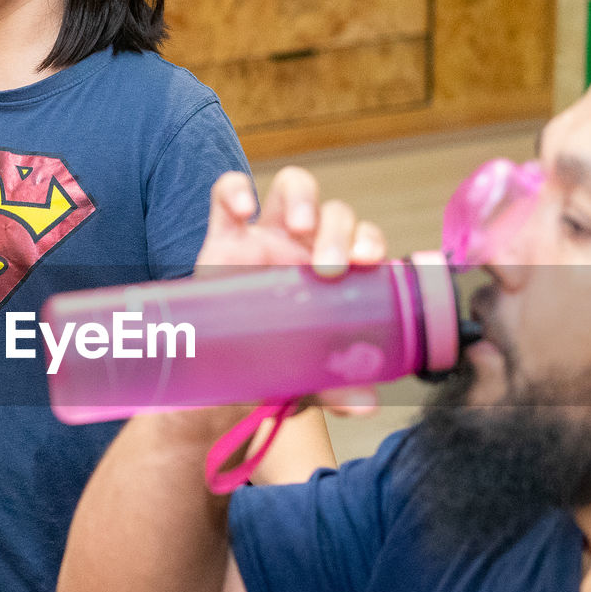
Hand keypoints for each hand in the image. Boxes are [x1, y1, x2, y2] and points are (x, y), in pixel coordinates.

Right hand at [197, 169, 386, 414]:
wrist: (221, 373)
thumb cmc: (274, 363)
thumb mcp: (307, 377)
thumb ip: (336, 386)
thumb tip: (366, 405)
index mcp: (335, 272)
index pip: (362, 238)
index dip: (369, 240)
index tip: (365, 262)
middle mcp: (305, 247)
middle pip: (334, 211)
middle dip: (339, 231)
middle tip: (329, 267)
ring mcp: (264, 235)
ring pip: (294, 186)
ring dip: (303, 199)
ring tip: (299, 226)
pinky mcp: (222, 235)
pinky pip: (227, 192)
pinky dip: (235, 190)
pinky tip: (243, 208)